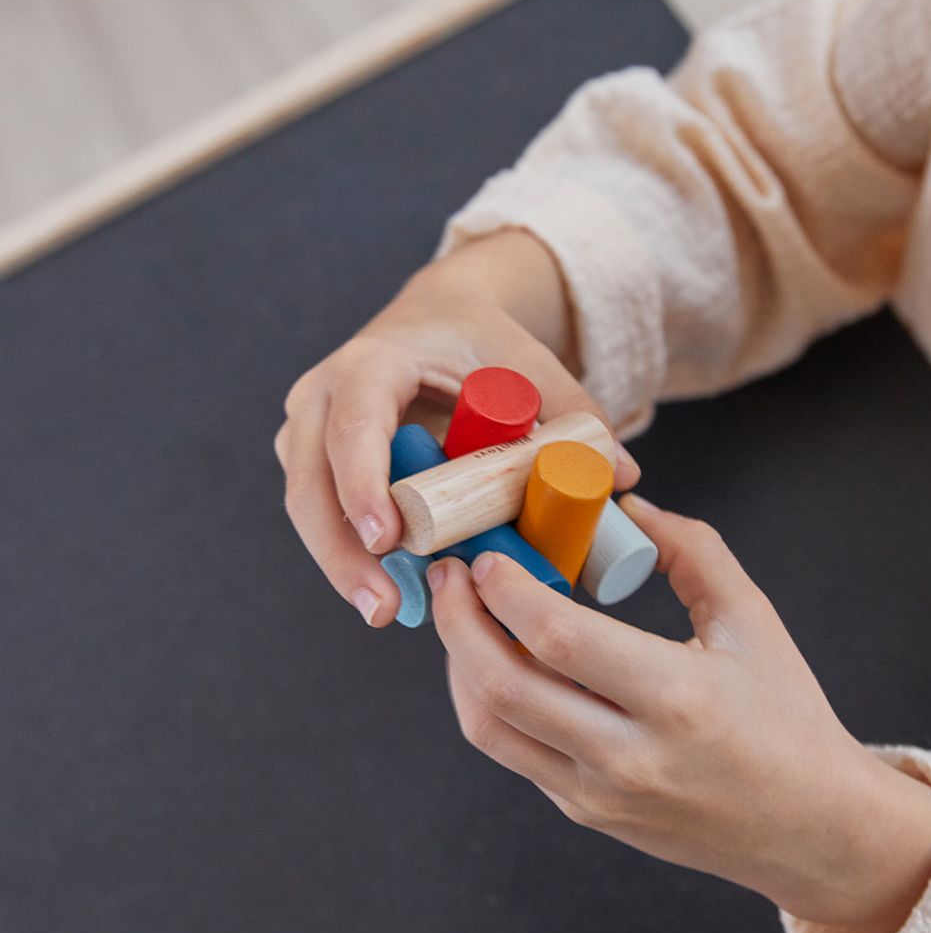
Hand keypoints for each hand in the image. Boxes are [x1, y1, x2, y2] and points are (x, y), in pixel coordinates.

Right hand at [273, 231, 639, 627]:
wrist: (435, 320)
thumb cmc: (478, 342)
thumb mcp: (526, 364)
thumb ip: (574, 414)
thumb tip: (622, 478)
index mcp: (372, 364)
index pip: (354, 426)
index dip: (363, 483)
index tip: (388, 538)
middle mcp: (323, 396)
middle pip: (311, 483)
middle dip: (342, 552)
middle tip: (384, 608)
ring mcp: (309, 432)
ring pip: (306, 508)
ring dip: (342, 566)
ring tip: (386, 612)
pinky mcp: (313, 462)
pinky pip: (321, 515)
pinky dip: (349, 556)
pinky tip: (386, 594)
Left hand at [428, 495, 930, 932]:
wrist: (810, 830)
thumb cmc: (789, 719)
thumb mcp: (753, 622)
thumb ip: (692, 552)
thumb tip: (629, 508)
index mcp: (677, 698)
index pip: (560, 639)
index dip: (507, 590)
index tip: (487, 554)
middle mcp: (627, 755)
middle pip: (503, 686)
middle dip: (457, 622)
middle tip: (450, 575)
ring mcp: (599, 794)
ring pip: (490, 728)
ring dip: (459, 664)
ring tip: (462, 614)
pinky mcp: (586, 812)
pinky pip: (514, 752)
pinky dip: (488, 700)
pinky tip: (496, 660)